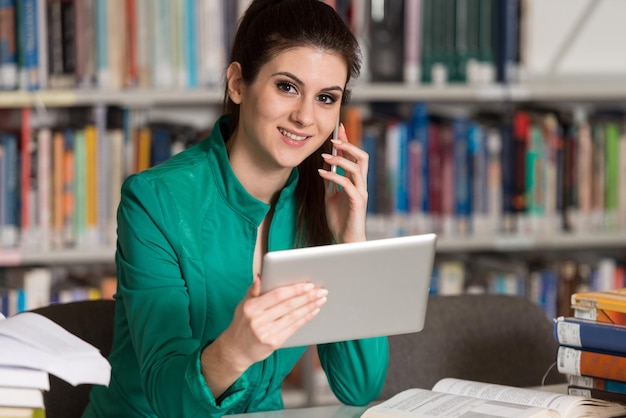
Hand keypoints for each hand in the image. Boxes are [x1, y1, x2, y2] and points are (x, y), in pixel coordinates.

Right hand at [203, 276, 326, 386]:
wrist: (236, 350)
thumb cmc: (242, 324)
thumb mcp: (243, 305)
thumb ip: (254, 291)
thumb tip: (260, 276)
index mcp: (251, 307)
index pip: (277, 295)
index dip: (294, 289)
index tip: (308, 285)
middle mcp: (258, 320)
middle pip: (288, 306)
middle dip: (307, 297)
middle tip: (321, 290)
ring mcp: (266, 333)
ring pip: (293, 317)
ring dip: (309, 307)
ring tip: (321, 299)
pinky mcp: (274, 343)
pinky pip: (293, 328)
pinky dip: (305, 318)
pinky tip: (313, 311)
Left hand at [318, 123, 368, 243]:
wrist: (345, 239)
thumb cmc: (340, 220)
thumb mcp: (331, 196)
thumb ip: (331, 182)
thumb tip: (326, 166)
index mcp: (356, 182)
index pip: (354, 157)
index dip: (348, 141)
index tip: (339, 128)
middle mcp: (361, 184)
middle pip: (362, 157)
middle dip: (348, 145)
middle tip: (333, 139)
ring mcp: (361, 192)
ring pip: (357, 168)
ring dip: (340, 159)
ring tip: (325, 156)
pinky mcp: (357, 202)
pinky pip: (347, 184)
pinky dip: (333, 176)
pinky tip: (321, 173)